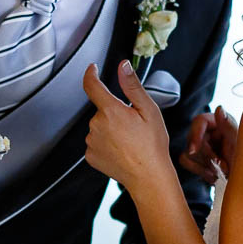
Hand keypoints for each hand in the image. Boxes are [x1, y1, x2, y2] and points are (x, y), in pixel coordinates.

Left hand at [82, 60, 174, 193]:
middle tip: (133, 126)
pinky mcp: (90, 156)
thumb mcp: (148, 110)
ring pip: (98, 127)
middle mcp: (96, 125)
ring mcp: (91, 141)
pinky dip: (106, 144)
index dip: (91, 74)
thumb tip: (123, 66)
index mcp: (111, 111)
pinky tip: (120, 150)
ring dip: (110, 129)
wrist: (148, 177)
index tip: (92, 70)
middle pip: (101, 110)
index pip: (92, 85)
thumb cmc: (152, 146)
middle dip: (114, 113)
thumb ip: (132, 86)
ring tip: (129, 141)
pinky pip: (96, 143)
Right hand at [179, 105, 238, 183]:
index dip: (195, 134)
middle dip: (207, 157)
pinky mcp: (196, 157)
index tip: (194, 150)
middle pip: (192, 140)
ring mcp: (200, 144)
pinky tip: (213, 175)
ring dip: (204, 166)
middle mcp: (208, 131)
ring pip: (188, 152)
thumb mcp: (241, 143)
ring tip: (221, 172)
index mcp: (220, 122)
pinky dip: (199, 171)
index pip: (200, 121)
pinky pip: (186, 162)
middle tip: (223, 167)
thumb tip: (220, 109)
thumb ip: (229, 126)